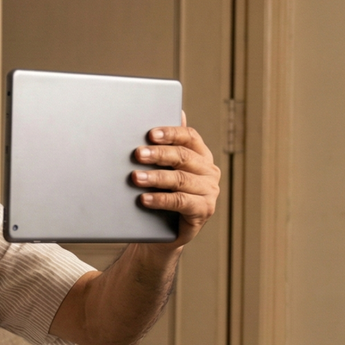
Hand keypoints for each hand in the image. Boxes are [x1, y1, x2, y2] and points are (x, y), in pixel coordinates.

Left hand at [132, 112, 220, 246]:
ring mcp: (209, 192)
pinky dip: (161, 199)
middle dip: (159, 154)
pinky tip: (144, 199)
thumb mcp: (161, 168)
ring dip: (156, 178)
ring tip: (135, 178)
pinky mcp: (204, 211)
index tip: (150, 134)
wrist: (160, 232)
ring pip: (181, 180)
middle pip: (184, 157)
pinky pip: (181, 202)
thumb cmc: (160, 193)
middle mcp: (209, 171)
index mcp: (200, 155)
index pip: (189, 137)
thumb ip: (165, 145)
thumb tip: (176, 111)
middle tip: (137, 154)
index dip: (171, 133)